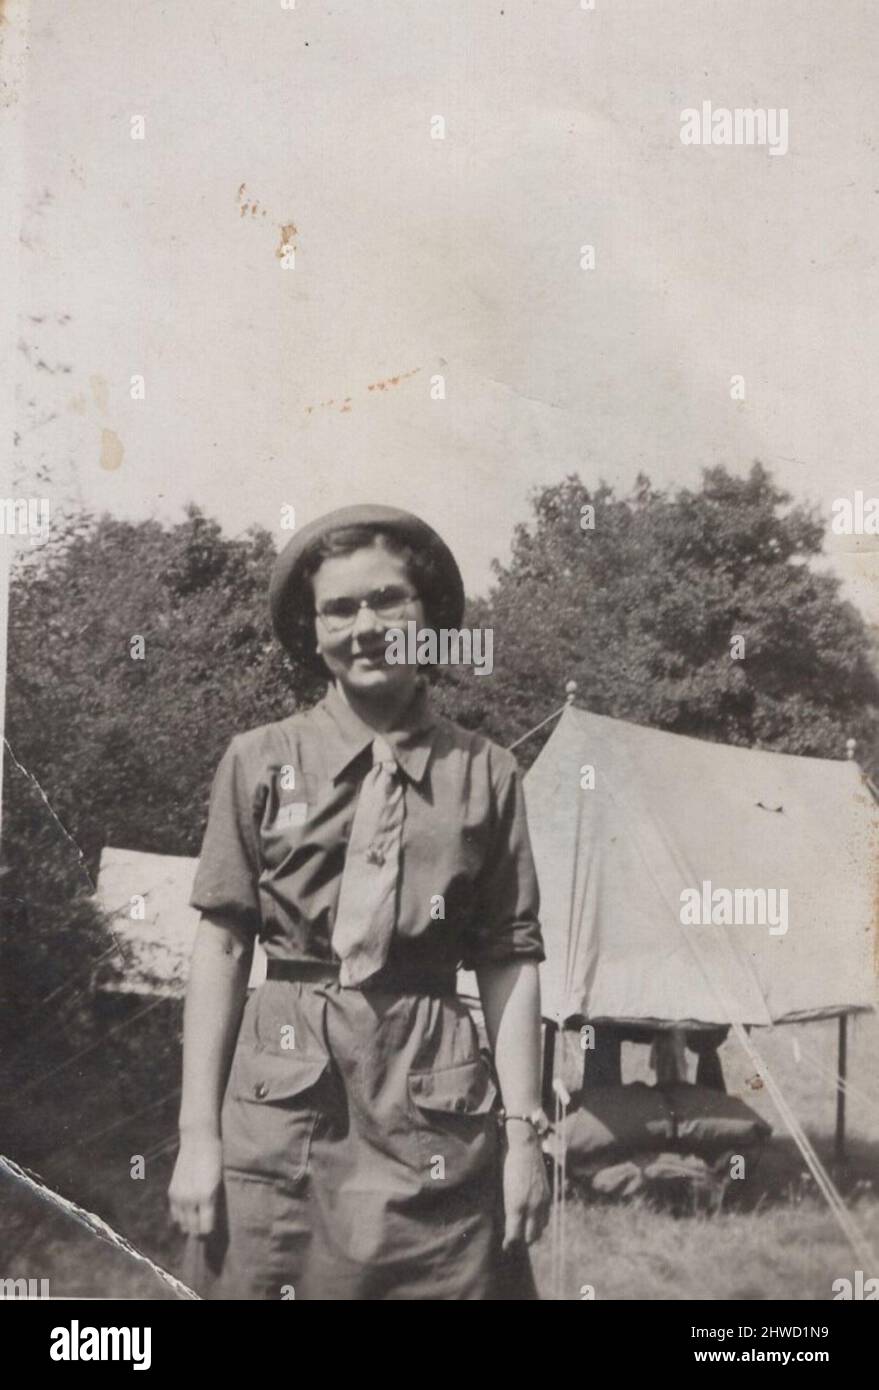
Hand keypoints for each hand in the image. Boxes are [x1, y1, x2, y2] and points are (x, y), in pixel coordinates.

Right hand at [168, 1131, 222, 1236]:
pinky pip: (174, 1213)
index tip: (214, 1228)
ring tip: (197, 1221)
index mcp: (206, 1197)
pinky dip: (181, 1216)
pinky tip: (188, 1212)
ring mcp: (179, 1196)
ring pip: (182, 1223)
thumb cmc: (216, 1159)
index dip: (210, 1230)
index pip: (205, 1228)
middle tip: (206, 1227)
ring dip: (189, 1224)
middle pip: (193, 1228)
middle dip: (199, 1230)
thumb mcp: (220, 1181)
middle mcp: (190, 1199)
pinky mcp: (172, 1191)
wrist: (199, 1140)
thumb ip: (215, 1201)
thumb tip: (212, 1218)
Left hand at [501, 1129, 550, 1249]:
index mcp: (516, 1205)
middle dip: (522, 1241)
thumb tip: (506, 1224)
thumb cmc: (507, 1166)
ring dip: (533, 1232)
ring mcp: (542, 1201)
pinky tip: (533, 1218)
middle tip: (515, 1240)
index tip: (505, 1247)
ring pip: (540, 1228)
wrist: (524, 1147)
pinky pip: (546, 1217)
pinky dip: (540, 1221)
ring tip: (524, 1230)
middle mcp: (531, 1206)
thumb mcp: (503, 1189)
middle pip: (530, 1237)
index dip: (509, 1243)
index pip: (514, 1235)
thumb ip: (506, 1208)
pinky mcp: (548, 1196)